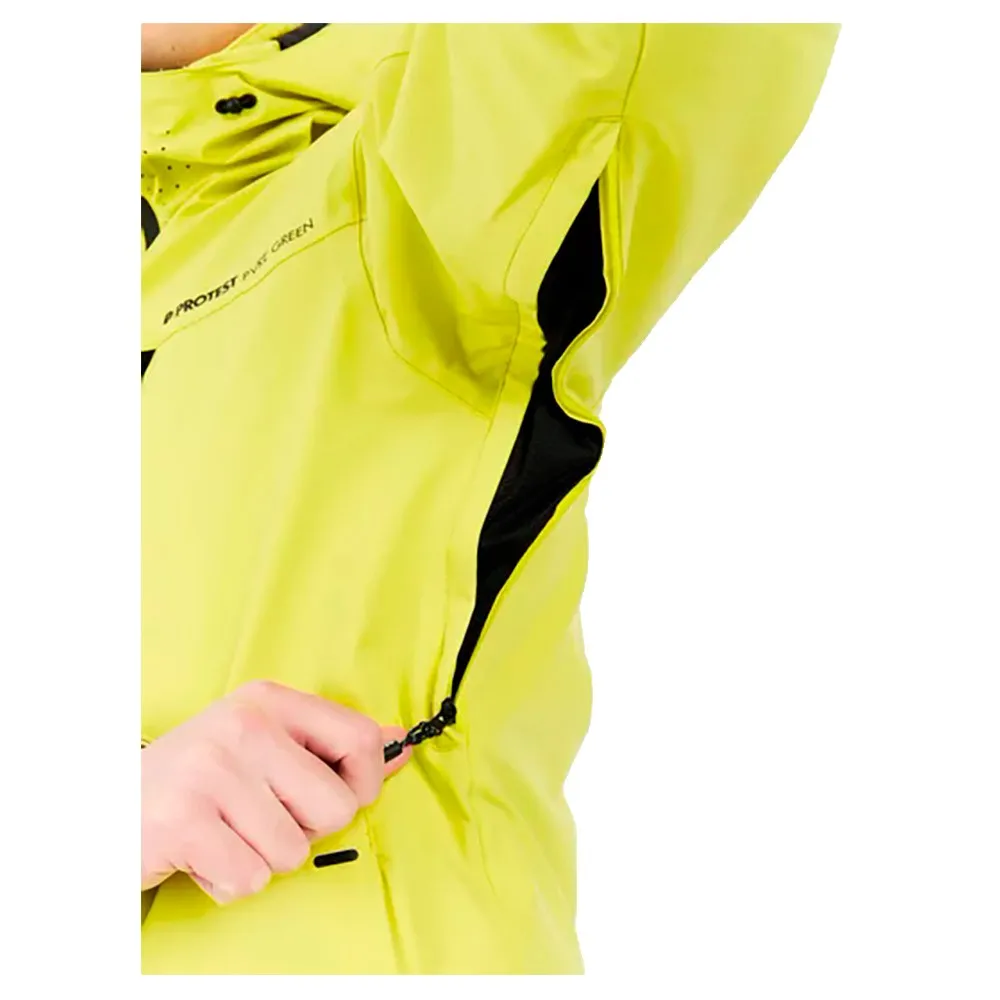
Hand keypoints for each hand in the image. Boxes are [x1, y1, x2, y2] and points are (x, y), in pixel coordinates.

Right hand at [141, 680, 409, 903]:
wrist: (104, 812)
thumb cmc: (197, 782)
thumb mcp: (263, 746)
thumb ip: (332, 746)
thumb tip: (402, 741)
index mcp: (268, 700)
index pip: (360, 739)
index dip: (364, 782)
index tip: (339, 794)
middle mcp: (243, 726)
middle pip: (336, 807)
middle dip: (307, 830)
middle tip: (259, 816)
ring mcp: (211, 771)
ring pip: (293, 852)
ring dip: (262, 859)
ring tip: (223, 832)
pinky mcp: (184, 822)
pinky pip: (250, 880)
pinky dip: (228, 881)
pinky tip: (200, 854)